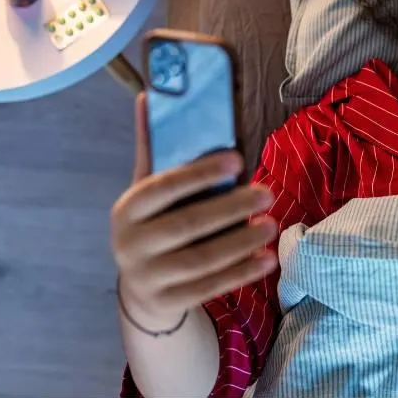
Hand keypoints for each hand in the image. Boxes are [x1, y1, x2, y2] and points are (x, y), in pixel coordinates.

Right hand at [110, 94, 278, 328]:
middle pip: (186, 225)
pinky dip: (241, 273)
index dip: (200, 172)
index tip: (238, 158)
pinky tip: (267, 259)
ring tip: (271, 224)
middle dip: (231, 208)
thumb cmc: (152, 224)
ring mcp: (147, 278)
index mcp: (127, 208)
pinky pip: (210, 288)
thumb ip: (153, 149)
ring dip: (241, 242)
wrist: (141, 288)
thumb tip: (148, 94)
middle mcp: (130, 244)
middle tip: (268, 193)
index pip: (162, 186)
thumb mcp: (147, 190)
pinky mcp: (168, 303)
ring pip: (201, 260)